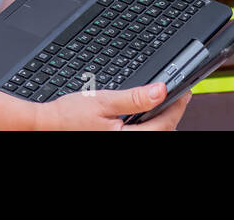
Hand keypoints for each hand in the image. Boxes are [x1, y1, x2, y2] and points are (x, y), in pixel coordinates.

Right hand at [32, 82, 191, 130]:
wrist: (47, 125)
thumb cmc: (69, 116)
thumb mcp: (103, 101)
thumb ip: (134, 98)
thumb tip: (160, 90)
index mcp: (126, 138)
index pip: (165, 124)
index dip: (178, 107)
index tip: (185, 92)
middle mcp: (125, 143)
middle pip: (162, 133)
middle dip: (173, 114)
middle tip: (179, 95)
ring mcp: (121, 143)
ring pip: (152, 136)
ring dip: (161, 121)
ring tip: (163, 102)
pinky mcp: (115, 141)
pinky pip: (140, 136)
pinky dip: (147, 126)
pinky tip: (144, 114)